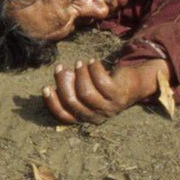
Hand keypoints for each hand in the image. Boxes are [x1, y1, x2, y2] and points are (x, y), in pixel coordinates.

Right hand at [43, 60, 161, 124]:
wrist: (133, 85)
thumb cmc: (104, 86)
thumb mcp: (86, 89)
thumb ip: (72, 86)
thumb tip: (60, 73)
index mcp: (85, 117)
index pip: (65, 116)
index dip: (53, 103)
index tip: (46, 86)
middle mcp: (96, 116)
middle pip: (72, 102)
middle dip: (62, 82)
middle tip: (60, 67)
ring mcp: (108, 107)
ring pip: (86, 92)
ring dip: (80, 74)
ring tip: (79, 63)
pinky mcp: (118, 95)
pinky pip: (101, 81)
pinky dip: (94, 69)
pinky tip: (93, 61)